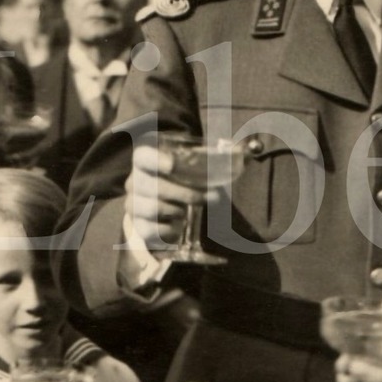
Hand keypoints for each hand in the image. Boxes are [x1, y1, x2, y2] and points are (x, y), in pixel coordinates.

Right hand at [125, 142, 215, 257]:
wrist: (165, 205)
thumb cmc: (182, 181)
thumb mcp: (196, 167)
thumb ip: (220, 157)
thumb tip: (248, 151)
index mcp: (145, 161)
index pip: (143, 156)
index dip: (155, 159)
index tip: (173, 165)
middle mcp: (135, 182)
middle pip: (152, 186)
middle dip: (185, 192)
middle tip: (209, 197)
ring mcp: (133, 205)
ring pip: (152, 208)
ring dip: (178, 210)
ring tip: (189, 212)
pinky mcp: (138, 226)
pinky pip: (150, 230)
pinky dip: (168, 230)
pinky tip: (178, 226)